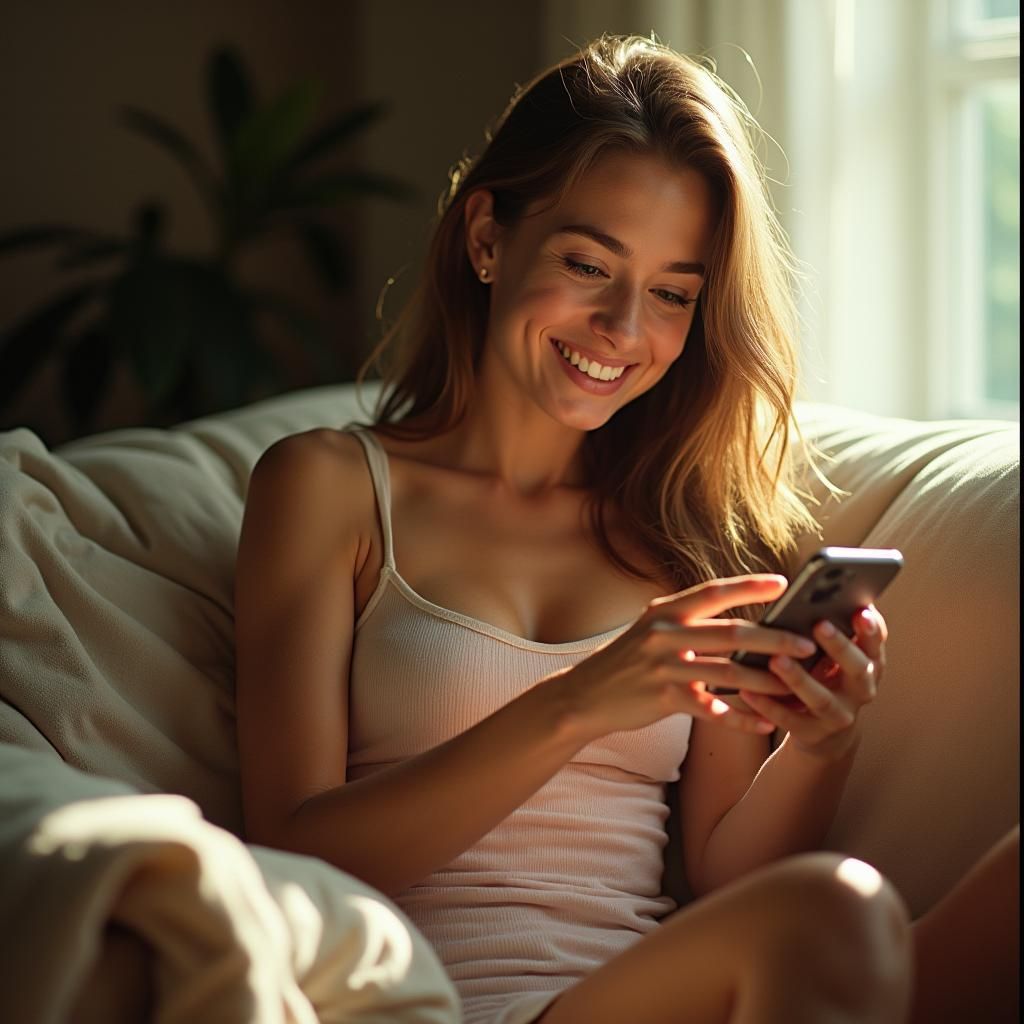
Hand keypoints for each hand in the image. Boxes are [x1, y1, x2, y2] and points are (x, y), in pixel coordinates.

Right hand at [558, 575, 822, 741]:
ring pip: (728, 672)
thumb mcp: (651, 631)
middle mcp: (664, 633)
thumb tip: (740, 624)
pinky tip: (764, 723)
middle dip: (774, 638)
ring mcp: (663, 666)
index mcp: (665, 611)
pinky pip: (713, 709)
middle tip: (808, 643)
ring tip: (797, 685)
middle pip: (731, 632)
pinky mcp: (663, 698)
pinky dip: (740, 717)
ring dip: (767, 680)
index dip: (750, 586)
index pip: (713, 591)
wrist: (584, 696)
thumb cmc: (627, 662)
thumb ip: (689, 624)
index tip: (784, 584)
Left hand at [737, 605, 885, 760]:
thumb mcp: (836, 654)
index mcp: (869, 664)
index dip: (871, 629)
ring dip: (799, 678)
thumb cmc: (825, 674)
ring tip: (777, 660)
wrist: (824, 732)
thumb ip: (832, 628)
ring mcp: (839, 715)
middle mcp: (861, 691)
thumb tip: (817, 589)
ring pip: (821, 698)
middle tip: (820, 625)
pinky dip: (768, 706)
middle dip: (840, 647)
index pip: (876, 644)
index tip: (860, 610)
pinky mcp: (813, 733)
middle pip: (858, 669)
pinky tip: (747, 691)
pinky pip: (789, 720)